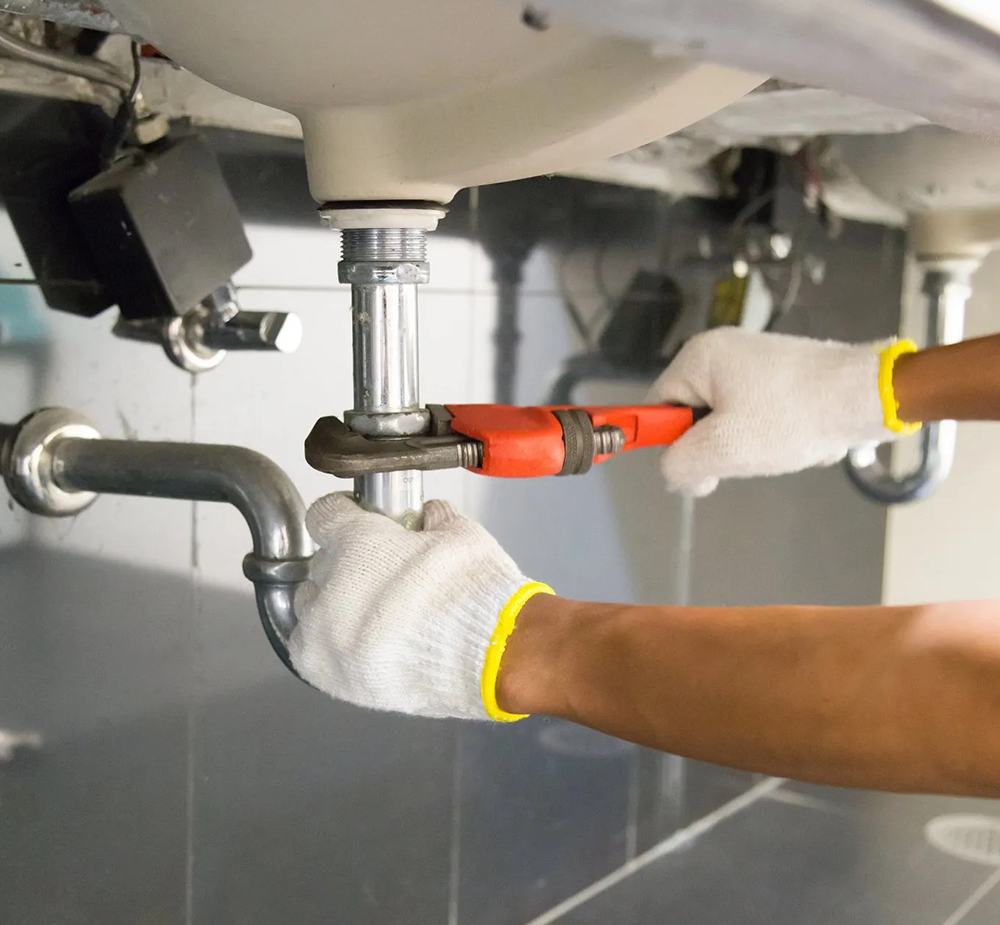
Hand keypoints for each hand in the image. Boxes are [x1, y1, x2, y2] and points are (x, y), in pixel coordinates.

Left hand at [289, 493, 543, 719]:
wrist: (492, 656)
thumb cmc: (476, 591)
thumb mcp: (462, 534)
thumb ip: (435, 518)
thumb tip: (429, 515)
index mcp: (358, 542)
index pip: (324, 515)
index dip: (344, 515)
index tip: (358, 521)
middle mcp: (330, 585)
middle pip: (320, 563)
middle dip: (347, 563)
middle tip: (379, 575)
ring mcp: (323, 632)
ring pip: (309, 604)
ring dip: (332, 603)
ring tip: (369, 613)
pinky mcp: (325, 671)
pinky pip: (307, 647)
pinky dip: (326, 642)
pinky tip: (356, 641)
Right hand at [650, 328, 891, 495]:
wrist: (869, 396)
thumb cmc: (791, 417)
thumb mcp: (723, 449)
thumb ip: (679, 465)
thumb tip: (675, 473)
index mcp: (700, 356)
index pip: (657, 407)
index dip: (670, 442)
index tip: (698, 464)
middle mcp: (723, 351)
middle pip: (693, 416)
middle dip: (718, 446)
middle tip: (745, 457)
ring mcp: (756, 362)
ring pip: (729, 422)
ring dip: (750, 445)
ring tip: (778, 446)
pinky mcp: (783, 376)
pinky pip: (759, 417)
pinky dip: (774, 435)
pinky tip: (797, 438)